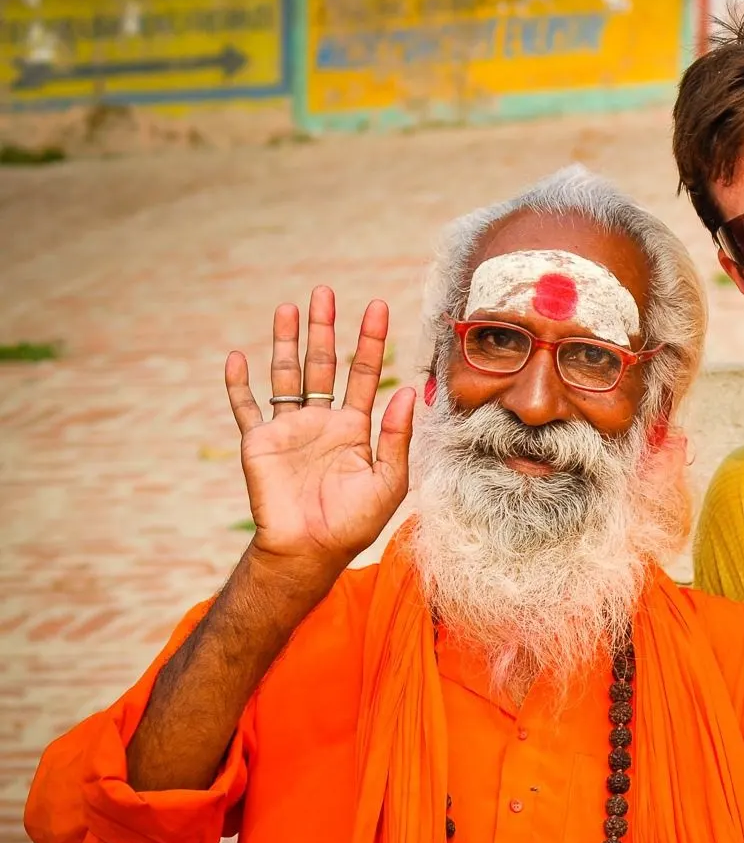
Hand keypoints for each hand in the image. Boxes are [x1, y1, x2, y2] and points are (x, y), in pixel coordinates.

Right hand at [225, 286, 414, 582]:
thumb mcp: (388, 481)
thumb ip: (395, 437)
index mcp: (355, 428)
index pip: (365, 375)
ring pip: (286, 375)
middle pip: (323, 364)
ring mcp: (289, 429)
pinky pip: (246, 408)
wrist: (310, 550)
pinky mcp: (259, 443)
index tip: (377, 308)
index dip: (370, 342)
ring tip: (289, 307)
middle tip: (326, 292)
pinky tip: (236, 358)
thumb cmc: (354, 522)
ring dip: (286, 342)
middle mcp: (322, 422)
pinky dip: (238, 385)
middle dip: (325, 329)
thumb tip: (407, 393)